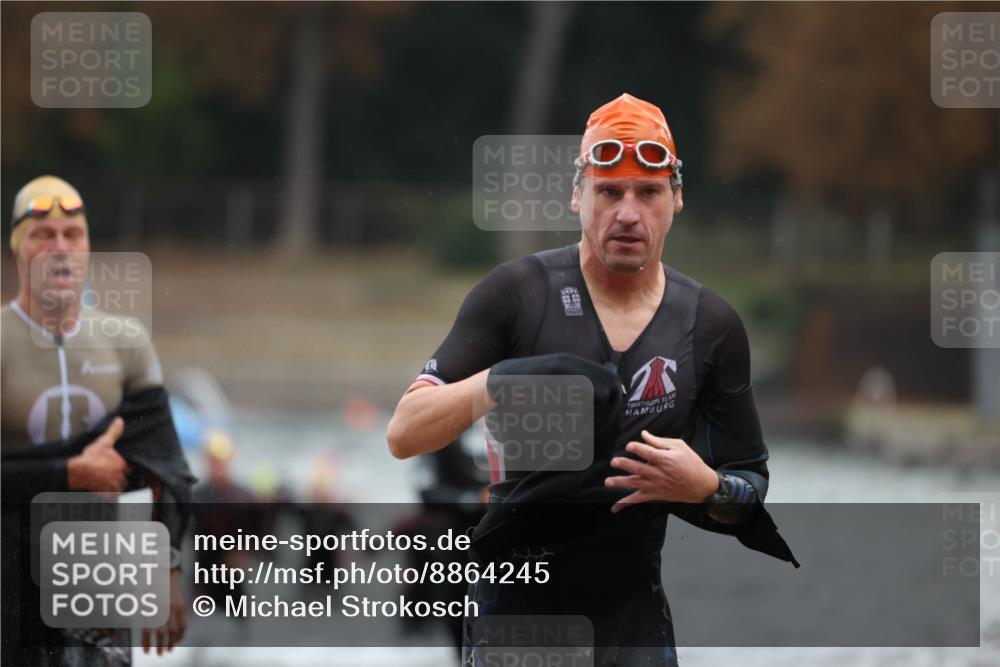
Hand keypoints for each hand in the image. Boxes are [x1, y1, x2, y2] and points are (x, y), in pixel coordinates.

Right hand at [67, 417, 128, 491]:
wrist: (77, 471)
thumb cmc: (90, 457)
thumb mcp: (103, 442)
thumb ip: (114, 432)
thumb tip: (120, 420)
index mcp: (123, 465)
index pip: (129, 468)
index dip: (123, 467)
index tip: (116, 467)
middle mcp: (120, 477)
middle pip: (124, 479)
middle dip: (119, 477)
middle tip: (109, 475)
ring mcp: (113, 487)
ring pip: (118, 488)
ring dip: (114, 487)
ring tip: (105, 482)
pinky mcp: (105, 495)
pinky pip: (111, 497)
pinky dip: (108, 495)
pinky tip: (101, 491)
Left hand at [143, 568, 185, 654]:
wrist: (166, 570)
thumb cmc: (151, 585)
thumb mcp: (143, 598)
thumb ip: (144, 615)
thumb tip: (145, 632)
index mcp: (151, 606)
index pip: (148, 630)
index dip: (146, 643)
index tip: (146, 651)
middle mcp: (163, 608)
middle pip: (162, 633)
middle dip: (160, 646)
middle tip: (159, 654)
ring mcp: (175, 607)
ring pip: (175, 630)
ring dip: (172, 642)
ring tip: (169, 650)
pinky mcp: (182, 606)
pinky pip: (184, 623)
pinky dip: (182, 633)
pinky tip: (178, 639)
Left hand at [604, 429, 718, 511]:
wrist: (702, 485)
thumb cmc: (692, 463)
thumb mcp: (679, 447)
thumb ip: (659, 441)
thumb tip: (643, 434)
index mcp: (665, 459)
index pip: (647, 452)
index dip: (637, 448)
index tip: (629, 446)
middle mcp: (658, 473)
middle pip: (638, 468)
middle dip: (625, 465)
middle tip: (614, 462)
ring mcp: (655, 485)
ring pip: (635, 484)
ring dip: (620, 483)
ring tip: (608, 482)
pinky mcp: (654, 495)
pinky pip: (637, 500)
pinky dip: (625, 504)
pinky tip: (614, 507)